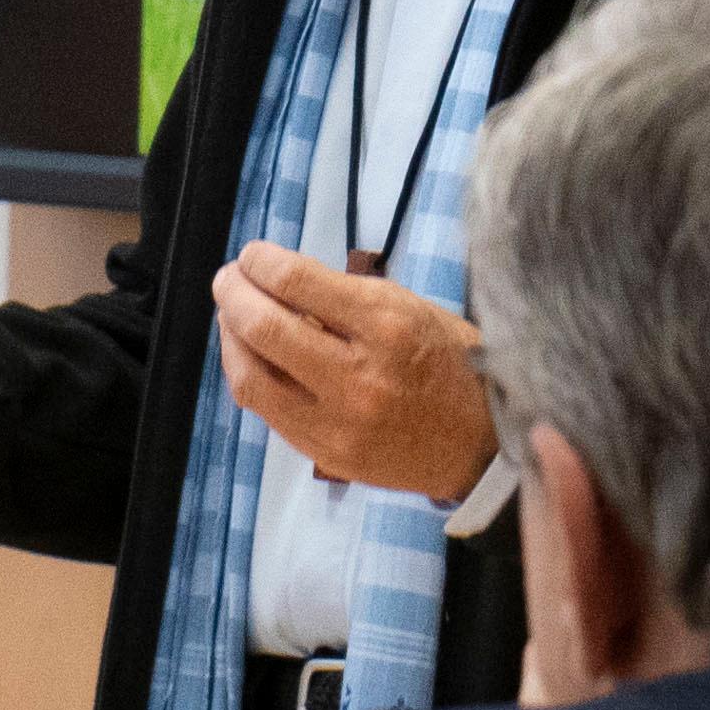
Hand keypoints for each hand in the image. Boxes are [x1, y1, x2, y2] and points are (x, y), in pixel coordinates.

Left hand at [211, 245, 499, 500]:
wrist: (481, 443)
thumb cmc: (448, 362)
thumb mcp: (410, 308)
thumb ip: (344, 296)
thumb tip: (277, 281)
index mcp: (387, 328)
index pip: (297, 283)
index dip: (260, 261)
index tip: (252, 254)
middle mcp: (358, 378)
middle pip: (263, 328)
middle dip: (232, 294)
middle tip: (228, 279)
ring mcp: (338, 424)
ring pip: (250, 378)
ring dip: (230, 338)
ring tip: (232, 316)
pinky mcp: (326, 455)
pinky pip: (266, 411)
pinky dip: (248, 375)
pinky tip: (251, 356)